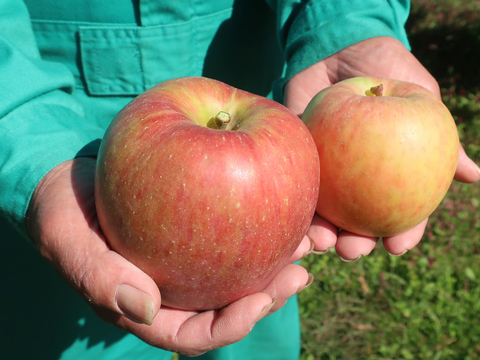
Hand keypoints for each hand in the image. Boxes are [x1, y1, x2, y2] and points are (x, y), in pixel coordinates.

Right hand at [26, 157, 311, 355]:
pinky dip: (262, 222)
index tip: (260, 302)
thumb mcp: (64, 235)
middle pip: (229, 303)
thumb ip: (96, 274)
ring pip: (239, 267)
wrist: (69, 173)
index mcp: (146, 303)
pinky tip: (285, 203)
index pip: (194, 332)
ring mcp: (188, 254)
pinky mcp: (198, 221)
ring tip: (307, 241)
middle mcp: (174, 283)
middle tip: (299, 274)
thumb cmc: (62, 206)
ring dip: (274, 258)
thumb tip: (146, 308)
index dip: (230, 325)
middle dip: (268, 295)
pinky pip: (235, 228)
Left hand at [284, 37, 479, 260]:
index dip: (401, 231)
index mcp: (387, 173)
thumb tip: (474, 176)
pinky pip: (293, 183)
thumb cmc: (387, 71)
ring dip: (319, 232)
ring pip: (321, 212)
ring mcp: (322, 171)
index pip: (399, 210)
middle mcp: (354, 179)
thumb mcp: (420, 98)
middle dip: (354, 243)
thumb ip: (442, 137)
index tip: (397, 247)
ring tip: (320, 241)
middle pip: (355, 221)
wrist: (341, 47)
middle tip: (352, 250)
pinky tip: (293, 217)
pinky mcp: (295, 158)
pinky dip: (293, 202)